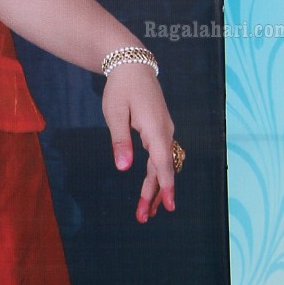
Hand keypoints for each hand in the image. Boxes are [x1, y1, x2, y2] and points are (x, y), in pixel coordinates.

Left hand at [102, 63, 176, 222]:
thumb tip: (123, 168)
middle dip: (154, 195)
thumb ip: (120, 141)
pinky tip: (150, 189)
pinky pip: (160, 157)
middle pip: (163, 169)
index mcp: (154, 128)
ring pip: (162, 165)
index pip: (163, 162)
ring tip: (145, 212)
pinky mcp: (159, 130)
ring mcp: (164, 131)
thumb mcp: (114, 114)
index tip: (168, 206)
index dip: (165, 186)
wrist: (133, 66)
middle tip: (142, 218)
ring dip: (155, 188)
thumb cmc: (121, 89)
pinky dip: (156, 174)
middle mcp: (164, 131)